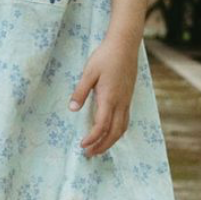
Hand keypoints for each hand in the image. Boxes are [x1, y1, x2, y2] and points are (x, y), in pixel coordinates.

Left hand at [68, 36, 138, 156]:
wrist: (125, 45)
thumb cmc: (105, 57)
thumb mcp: (88, 73)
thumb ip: (80, 92)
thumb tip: (72, 109)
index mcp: (109, 98)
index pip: (102, 125)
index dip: (93, 138)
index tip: (82, 145)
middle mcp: (121, 103)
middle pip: (114, 132)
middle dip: (102, 146)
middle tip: (89, 154)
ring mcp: (127, 101)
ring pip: (122, 128)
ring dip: (111, 141)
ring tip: (98, 148)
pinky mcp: (128, 98)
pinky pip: (125, 120)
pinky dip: (117, 131)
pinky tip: (109, 132)